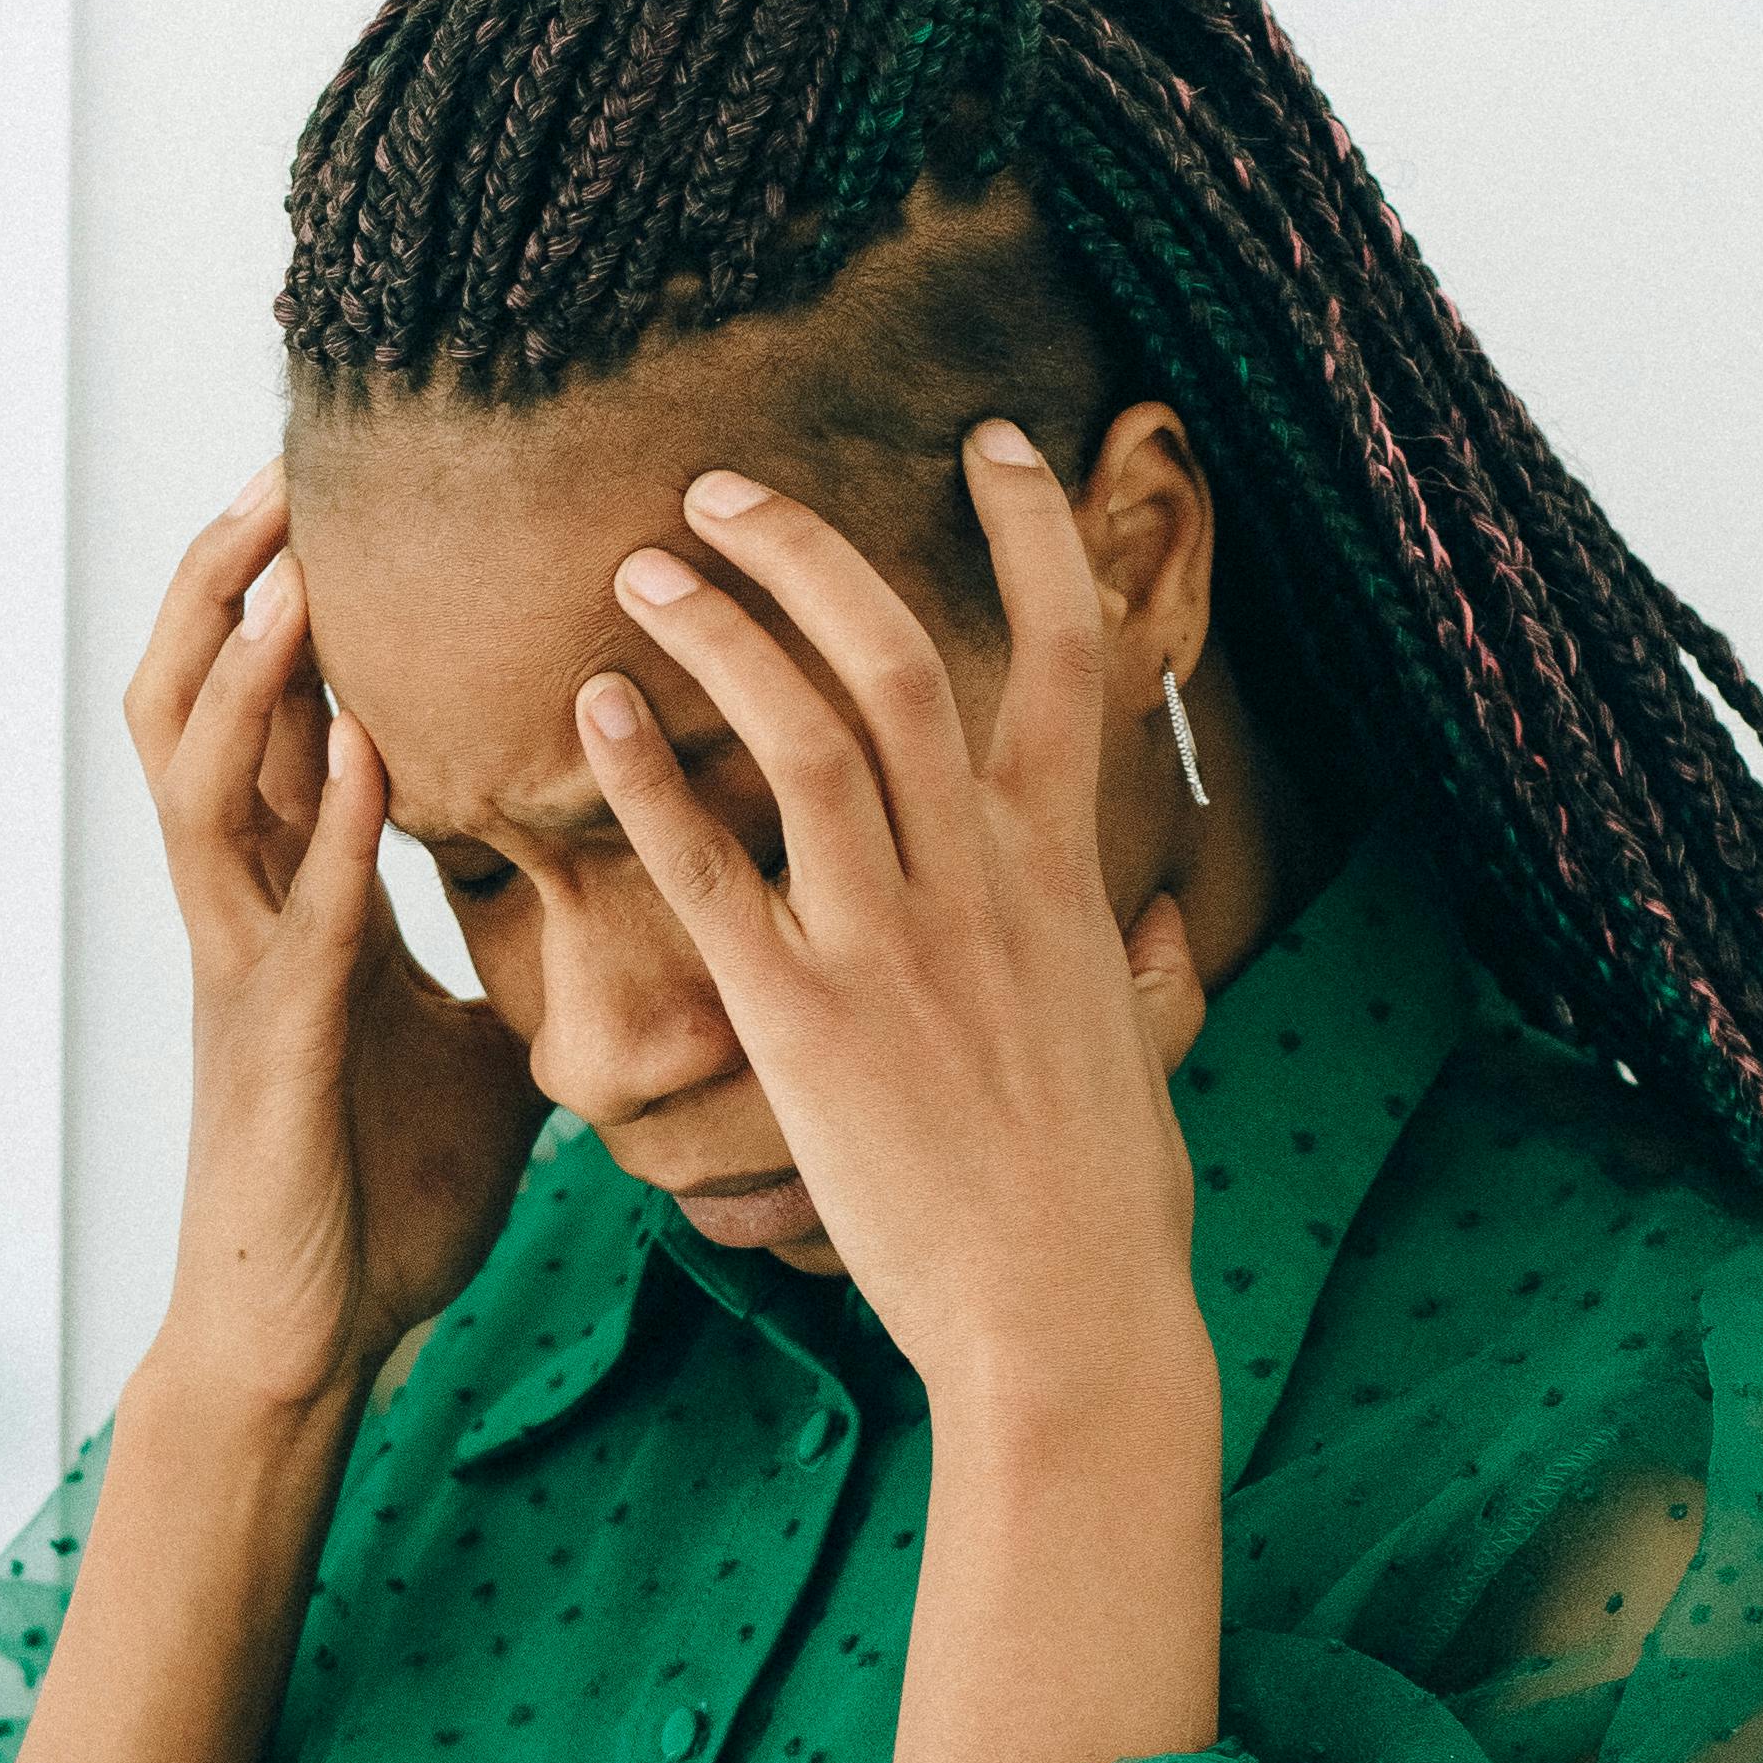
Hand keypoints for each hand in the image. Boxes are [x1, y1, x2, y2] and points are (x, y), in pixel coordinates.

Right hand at [125, 466, 545, 1421]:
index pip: (272, 709)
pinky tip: (366, 747)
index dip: (283, 593)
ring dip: (249, 668)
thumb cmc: (383, 1199)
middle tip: (289, 465)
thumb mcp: (475, 1044)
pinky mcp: (268, 1046)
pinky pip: (287, 911)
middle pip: (195, 699)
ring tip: (300, 561)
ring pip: (200, 778)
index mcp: (296, 899)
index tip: (336, 483)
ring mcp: (244, 971)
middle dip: (230, 579)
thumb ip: (512, 950)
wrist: (313, 1341)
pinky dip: (323, 823)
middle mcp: (250, 910)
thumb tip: (625, 889)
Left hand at [580, 433, 1218, 1442]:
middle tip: (722, 488)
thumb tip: (1167, 929)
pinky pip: (714, 873)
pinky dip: (651, 781)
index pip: (1067, 652)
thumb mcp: (1148, 1063)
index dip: (1033, 531)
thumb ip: (1146, 976)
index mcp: (1065, 874)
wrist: (1064, 1319)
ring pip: (808, 731)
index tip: (993, 443)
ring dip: (721, 630)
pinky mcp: (804, 1025)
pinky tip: (595, 714)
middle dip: (810, 551)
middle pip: (899, 656)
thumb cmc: (1107, 1208)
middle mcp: (981, 883)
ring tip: (645, 568)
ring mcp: (891, 945)